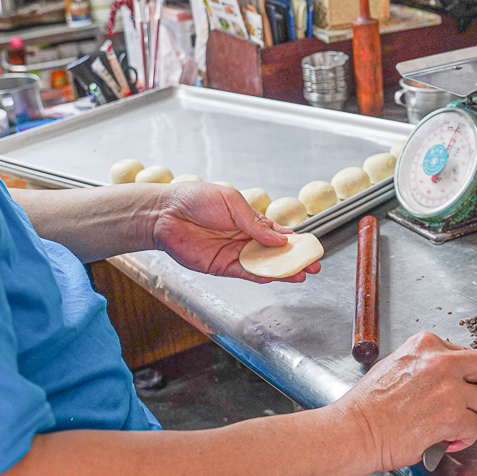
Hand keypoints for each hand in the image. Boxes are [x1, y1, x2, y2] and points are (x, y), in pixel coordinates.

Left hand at [151, 183, 320, 283]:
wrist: (164, 213)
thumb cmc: (194, 199)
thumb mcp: (231, 202)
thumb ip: (255, 222)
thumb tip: (279, 239)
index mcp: (248, 220)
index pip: (277, 233)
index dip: (294, 241)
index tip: (311, 246)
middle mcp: (244, 238)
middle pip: (275, 253)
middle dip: (295, 259)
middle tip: (313, 265)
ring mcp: (234, 253)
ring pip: (264, 265)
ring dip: (282, 271)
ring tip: (301, 274)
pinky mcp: (222, 266)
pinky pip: (246, 273)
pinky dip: (262, 276)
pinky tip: (276, 276)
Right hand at [332, 332, 476, 471]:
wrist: (356, 430)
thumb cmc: (369, 404)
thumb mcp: (397, 364)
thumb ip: (427, 364)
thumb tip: (451, 376)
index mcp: (426, 344)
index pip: (466, 353)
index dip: (470, 374)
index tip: (469, 386)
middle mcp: (440, 361)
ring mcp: (448, 388)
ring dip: (475, 418)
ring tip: (458, 428)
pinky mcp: (451, 416)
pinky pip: (475, 426)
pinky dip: (466, 438)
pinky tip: (450, 441)